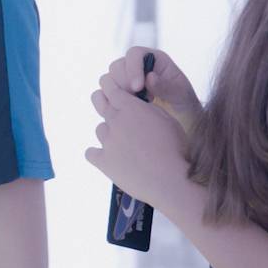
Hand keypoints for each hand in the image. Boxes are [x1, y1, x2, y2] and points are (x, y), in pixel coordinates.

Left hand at [85, 66, 190, 207]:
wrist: (171, 179)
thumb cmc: (175, 148)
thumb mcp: (167, 120)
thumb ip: (147, 110)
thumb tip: (138, 107)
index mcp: (131, 107)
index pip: (111, 88)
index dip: (112, 89)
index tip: (113, 92)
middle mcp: (115, 121)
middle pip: (100, 104)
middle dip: (106, 105)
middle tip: (117, 115)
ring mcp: (108, 141)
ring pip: (100, 130)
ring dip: (110, 134)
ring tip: (126, 146)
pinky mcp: (103, 161)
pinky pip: (91, 153)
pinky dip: (98, 155)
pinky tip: (110, 159)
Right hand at [109, 47, 201, 131]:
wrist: (181, 123)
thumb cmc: (185, 105)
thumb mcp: (182, 95)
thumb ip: (167, 86)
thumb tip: (149, 77)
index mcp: (153, 60)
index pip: (134, 54)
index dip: (132, 68)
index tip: (138, 88)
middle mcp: (136, 68)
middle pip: (116, 66)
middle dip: (123, 83)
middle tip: (136, 101)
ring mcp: (124, 83)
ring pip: (107, 80)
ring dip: (115, 94)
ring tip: (133, 108)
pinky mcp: (117, 97)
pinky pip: (103, 96)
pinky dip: (108, 104)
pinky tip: (124, 115)